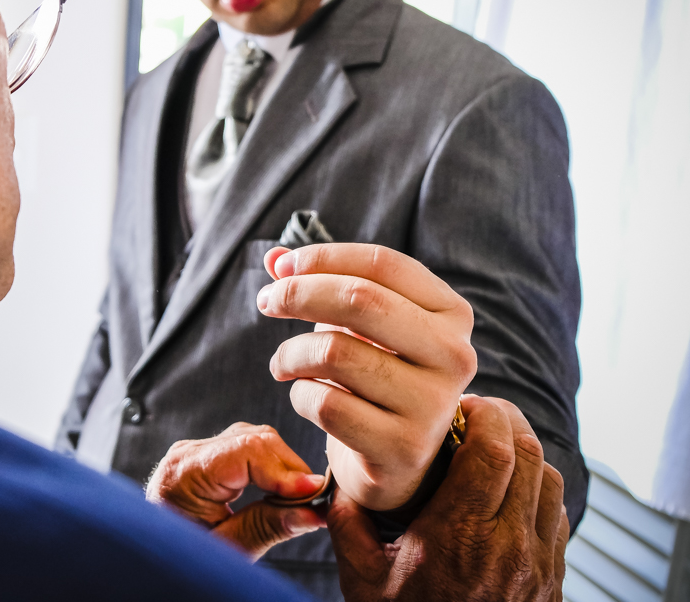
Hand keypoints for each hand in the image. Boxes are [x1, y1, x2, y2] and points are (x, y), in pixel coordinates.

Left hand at [145, 422, 327, 559]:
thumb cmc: (181, 559)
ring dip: (283, 467)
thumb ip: (266, 528)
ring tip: (299, 499)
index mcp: (183, 474)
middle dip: (290, 469)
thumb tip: (312, 512)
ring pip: (255, 439)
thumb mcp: (226, 550)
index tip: (314, 494)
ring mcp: (196, 451)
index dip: (286, 471)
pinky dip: (270, 466)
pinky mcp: (206, 456)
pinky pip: (246, 448)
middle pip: (254, 440)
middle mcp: (187, 454)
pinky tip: (281, 490)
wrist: (153, 561)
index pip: (246, 451)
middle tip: (313, 502)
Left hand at [260, 244, 476, 510]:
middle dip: (298, 294)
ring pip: (335, 353)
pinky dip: (299, 394)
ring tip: (281, 363)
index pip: (382, 264)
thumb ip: (318, 284)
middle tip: (266, 302)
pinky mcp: (401, 449)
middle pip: (358, 300)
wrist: (399, 462)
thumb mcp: (357, 326)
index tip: (282, 267)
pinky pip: (326, 404)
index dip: (323, 257)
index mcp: (451, 314)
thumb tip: (272, 258)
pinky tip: (303, 396)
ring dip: (290, 353)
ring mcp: (432, 406)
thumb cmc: (374, 377)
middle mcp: (453, 356)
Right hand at [329, 395, 569, 600]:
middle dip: (507, 422)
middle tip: (479, 413)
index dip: (485, 415)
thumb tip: (337, 482)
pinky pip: (557, 516)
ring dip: (525, 454)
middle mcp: (507, 545)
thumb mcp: (361, 578)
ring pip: (550, 482)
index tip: (462, 406)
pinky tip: (508, 491)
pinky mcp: (551, 580)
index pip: (494, 453)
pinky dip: (538, 490)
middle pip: (530, 456)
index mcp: (459, 535)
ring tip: (494, 447)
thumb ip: (348, 524)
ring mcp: (537, 563)